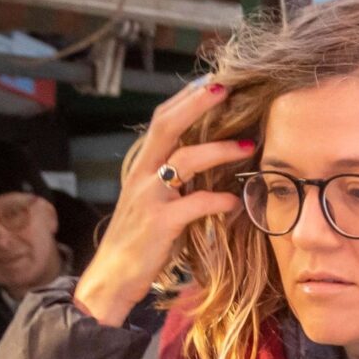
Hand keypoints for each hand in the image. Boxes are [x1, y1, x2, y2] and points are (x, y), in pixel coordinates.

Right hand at [73, 76, 250, 326]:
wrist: (111, 279)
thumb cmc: (139, 241)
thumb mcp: (152, 201)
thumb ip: (173, 180)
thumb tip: (207, 161)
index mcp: (142, 166)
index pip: (162, 119)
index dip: (186, 98)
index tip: (213, 80)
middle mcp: (141, 175)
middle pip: (167, 125)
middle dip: (196, 102)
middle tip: (225, 86)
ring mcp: (148, 198)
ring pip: (184, 160)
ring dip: (218, 149)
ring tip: (247, 146)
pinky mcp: (159, 224)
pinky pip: (193, 204)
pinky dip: (218, 200)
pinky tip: (235, 202)